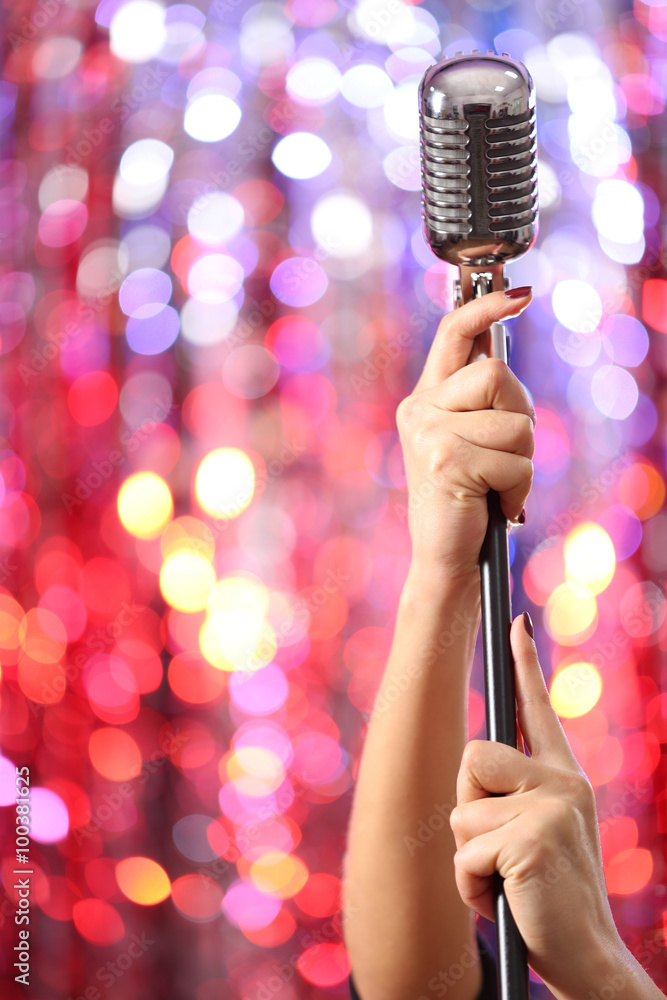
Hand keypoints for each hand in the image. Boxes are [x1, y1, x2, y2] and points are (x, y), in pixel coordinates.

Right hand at [396, 289, 534, 580]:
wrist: (445, 557)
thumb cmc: (466, 500)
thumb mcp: (471, 441)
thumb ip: (481, 402)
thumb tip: (502, 348)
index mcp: (426, 399)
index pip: (453, 334)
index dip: (486, 309)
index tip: (522, 294)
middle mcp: (419, 409)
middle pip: (497, 376)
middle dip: (521, 415)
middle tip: (507, 454)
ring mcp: (427, 433)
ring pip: (515, 422)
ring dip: (522, 462)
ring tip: (497, 486)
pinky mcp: (445, 460)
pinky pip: (514, 460)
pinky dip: (518, 488)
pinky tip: (497, 504)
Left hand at [450, 614, 623, 997]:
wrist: (586, 956)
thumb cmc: (546, 896)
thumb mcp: (536, 835)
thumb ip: (513, 796)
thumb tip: (474, 765)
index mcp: (562, 777)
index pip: (539, 708)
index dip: (525, 664)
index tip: (516, 622)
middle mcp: (562, 781)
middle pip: (472, 758)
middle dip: (468, 810)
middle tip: (500, 852)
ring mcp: (551, 807)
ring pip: (462, 808)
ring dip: (469, 854)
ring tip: (506, 879)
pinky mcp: (533, 837)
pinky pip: (465, 850)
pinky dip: (472, 884)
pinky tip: (506, 898)